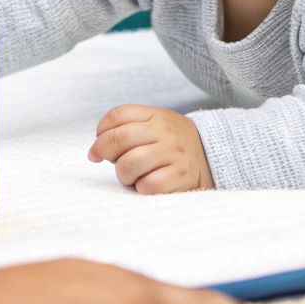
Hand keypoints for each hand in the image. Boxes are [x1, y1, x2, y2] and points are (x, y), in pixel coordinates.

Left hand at [88, 104, 214, 193]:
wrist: (210, 158)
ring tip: (134, 176)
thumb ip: (123, 130)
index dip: (101, 133)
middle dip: (107, 154)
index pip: (117, 115)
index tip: (99, 148)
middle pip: (118, 139)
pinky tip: (149, 184)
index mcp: (154, 115)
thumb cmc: (170, 145)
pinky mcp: (181, 175)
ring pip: (128, 164)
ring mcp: (174, 153)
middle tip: (115, 163)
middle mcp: (164, 131)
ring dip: (124, 175)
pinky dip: (142, 188)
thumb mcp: (153, 126)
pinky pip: (147, 185)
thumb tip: (94, 152)